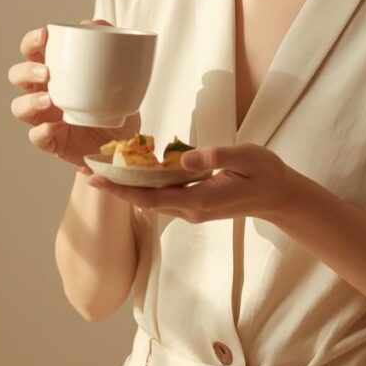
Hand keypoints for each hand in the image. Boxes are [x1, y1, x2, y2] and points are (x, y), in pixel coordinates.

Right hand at [7, 19, 137, 174]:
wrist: (127, 140)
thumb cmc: (117, 101)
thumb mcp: (121, 71)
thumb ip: (110, 45)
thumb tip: (93, 24)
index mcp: (56, 71)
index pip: (32, 51)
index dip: (31, 41)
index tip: (44, 35)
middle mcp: (44, 92)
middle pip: (17, 76)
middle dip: (26, 71)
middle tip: (46, 72)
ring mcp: (45, 118)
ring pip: (19, 107)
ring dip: (30, 101)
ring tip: (50, 100)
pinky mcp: (52, 142)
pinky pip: (36, 137)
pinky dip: (43, 131)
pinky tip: (57, 127)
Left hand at [85, 142, 298, 222]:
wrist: (279, 196)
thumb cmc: (265, 173)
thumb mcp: (245, 157)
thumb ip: (213, 156)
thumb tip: (180, 159)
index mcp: (199, 199)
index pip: (150, 196)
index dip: (121, 188)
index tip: (95, 179)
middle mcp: (190, 208)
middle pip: (143, 199)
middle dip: (114, 187)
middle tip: (85, 171)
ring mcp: (192, 207)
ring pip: (151, 198)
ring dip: (126, 186)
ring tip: (101, 169)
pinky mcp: (195, 202)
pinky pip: (163, 194)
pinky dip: (144, 184)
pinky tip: (132, 171)